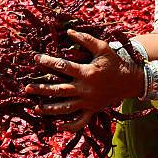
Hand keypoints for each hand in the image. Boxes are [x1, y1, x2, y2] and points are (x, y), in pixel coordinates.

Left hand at [25, 29, 143, 131]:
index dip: (48, 61)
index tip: (36, 58)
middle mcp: (85, 89)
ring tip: (36, 108)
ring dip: (50, 109)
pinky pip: (80, 121)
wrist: (131, 81)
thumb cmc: (115, 62)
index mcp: (87, 73)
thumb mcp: (103, 48)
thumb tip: (69, 31)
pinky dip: (70, 126)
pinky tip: (58, 126)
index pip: (63, 67)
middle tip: (26, 88)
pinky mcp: (92, 110)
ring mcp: (88, 102)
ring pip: (66, 108)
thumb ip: (86, 39)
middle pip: (59, 90)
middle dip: (42, 89)